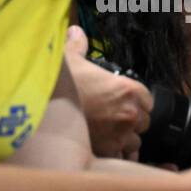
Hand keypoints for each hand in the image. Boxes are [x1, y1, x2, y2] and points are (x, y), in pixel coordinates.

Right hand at [64, 25, 151, 159]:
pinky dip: (117, 157)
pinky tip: (107, 152)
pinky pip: (122, 158)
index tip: (125, 103)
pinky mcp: (109, 151)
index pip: (147, 100)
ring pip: (135, 142)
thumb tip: (76, 32)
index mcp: (129, 89)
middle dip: (132, 123)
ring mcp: (121, 133)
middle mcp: (131, 112)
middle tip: (114, 121)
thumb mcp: (68, 60)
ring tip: (109, 138)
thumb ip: (77, 47)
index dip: (136, 102)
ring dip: (125, 141)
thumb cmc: (58, 84)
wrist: (42, 110)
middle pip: (144, 122)